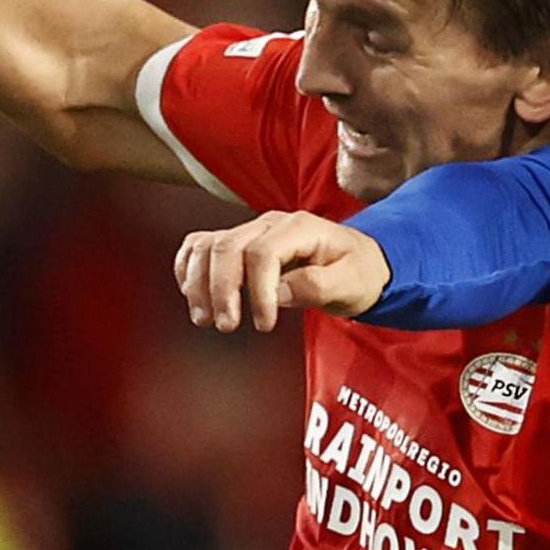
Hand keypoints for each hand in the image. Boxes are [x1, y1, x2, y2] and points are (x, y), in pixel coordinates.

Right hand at [174, 210, 390, 331]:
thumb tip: (277, 294)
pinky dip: (189, 269)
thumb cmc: (358, 272)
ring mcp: (252, 230)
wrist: (359, 262)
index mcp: (301, 228)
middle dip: (221, 290)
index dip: (257, 291)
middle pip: (228, 247)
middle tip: (228, 325)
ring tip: (205, 318)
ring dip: (199, 283)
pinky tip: (193, 295)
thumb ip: (316, 286)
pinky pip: (200, 245)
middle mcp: (271, 224)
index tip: (264, 324)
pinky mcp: (239, 242)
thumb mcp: (351, 283)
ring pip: (207, 245)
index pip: (262, 253)